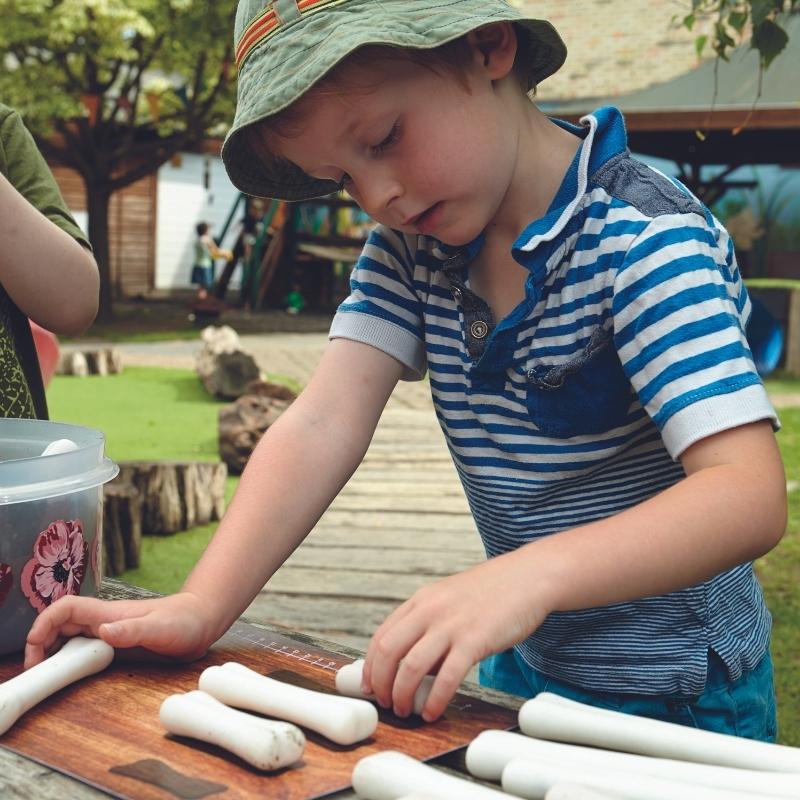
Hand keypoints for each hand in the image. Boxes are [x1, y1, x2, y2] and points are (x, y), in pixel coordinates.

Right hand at [24, 591, 215, 668]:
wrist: (201, 623)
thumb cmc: (184, 621)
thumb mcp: (160, 628)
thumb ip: (133, 630)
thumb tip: (103, 632)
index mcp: (109, 614)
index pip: (66, 609)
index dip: (44, 623)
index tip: (34, 647)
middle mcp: (104, 622)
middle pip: (60, 625)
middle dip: (40, 643)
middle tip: (35, 670)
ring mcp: (109, 634)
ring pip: (69, 638)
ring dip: (53, 653)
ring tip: (46, 675)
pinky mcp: (116, 646)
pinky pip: (84, 651)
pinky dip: (71, 661)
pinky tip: (71, 675)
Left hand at [361, 549, 547, 720]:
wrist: (529, 577)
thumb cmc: (493, 592)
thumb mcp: (450, 599)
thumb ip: (430, 624)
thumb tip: (414, 664)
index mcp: (422, 599)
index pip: (381, 635)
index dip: (371, 665)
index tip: (371, 686)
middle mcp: (430, 610)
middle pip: (388, 651)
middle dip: (381, 683)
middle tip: (385, 702)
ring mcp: (451, 624)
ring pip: (411, 667)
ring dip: (403, 695)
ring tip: (406, 710)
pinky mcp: (475, 640)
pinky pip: (446, 677)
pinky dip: (435, 699)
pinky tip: (433, 711)